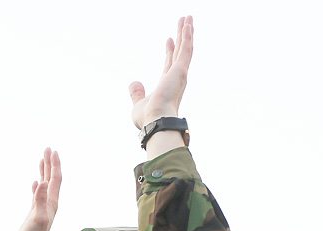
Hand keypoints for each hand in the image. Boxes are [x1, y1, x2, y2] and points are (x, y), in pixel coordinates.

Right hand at [15, 147, 61, 230]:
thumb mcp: (37, 218)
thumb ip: (39, 201)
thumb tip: (41, 183)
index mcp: (51, 202)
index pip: (55, 179)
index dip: (54, 164)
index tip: (52, 150)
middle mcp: (49, 204)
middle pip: (52, 179)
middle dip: (50, 163)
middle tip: (48, 148)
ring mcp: (42, 208)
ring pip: (45, 185)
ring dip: (44, 172)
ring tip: (42, 160)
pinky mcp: (35, 213)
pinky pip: (37, 195)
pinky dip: (37, 186)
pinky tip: (35, 182)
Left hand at [129, 15, 192, 129]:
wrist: (156, 121)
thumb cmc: (148, 118)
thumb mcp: (138, 104)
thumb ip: (137, 93)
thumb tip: (134, 83)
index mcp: (167, 87)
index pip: (169, 64)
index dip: (169, 51)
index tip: (169, 39)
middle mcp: (175, 80)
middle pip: (179, 53)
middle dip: (181, 38)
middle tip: (184, 23)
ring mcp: (179, 75)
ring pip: (185, 49)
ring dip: (187, 33)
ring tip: (188, 18)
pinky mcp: (181, 71)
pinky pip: (186, 50)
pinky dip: (188, 37)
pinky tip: (188, 25)